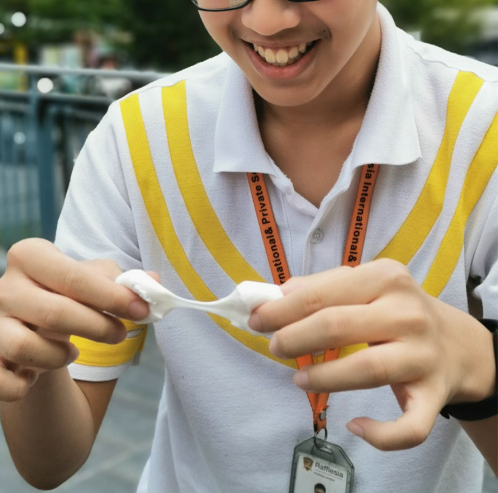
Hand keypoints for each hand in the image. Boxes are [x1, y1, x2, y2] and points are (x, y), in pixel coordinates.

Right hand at [0, 238, 149, 401]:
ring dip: (60, 357)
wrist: (41, 325)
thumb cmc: (74, 295)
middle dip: (98, 327)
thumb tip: (154, 284)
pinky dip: (20, 386)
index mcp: (30, 255)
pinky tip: (37, 378)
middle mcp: (4, 287)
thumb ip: (127, 282)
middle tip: (120, 334)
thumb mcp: (100, 281)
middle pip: (54, 312)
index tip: (140, 310)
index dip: (112, 297)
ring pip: (26, 348)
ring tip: (74, 351)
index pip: (73, 277)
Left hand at [249, 259, 495, 450]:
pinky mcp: (434, 396)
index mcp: (386, 277)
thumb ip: (322, 287)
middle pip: (338, 326)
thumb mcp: (365, 286)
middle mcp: (408, 313)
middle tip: (274, 347)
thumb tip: (274, 296)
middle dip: (294, 338)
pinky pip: (409, 426)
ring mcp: (423, 356)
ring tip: (299, 379)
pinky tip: (355, 425)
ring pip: (366, 370)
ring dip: (324, 378)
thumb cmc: (395, 310)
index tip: (256, 319)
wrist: (456, 344)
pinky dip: (380, 434)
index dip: (282, 309)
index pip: (322, 293)